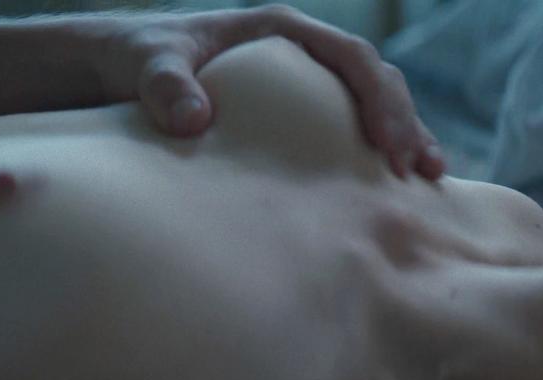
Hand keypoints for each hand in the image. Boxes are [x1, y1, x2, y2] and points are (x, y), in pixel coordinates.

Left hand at [95, 5, 444, 180]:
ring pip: (371, 105)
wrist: (114, 71)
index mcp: (281, 32)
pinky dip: (376, 154)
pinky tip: (395, 186)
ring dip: (403, 138)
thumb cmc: (134, 59)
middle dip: (403, 122)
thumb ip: (164, 84)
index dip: (380, 96)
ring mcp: (303, 87)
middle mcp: (301, 56)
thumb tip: (193, 119)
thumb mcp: (145, 64)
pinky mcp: (295, 117)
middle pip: (375, 80)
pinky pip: (348, 130)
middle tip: (413, 170)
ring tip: (429, 178)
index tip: (389, 143)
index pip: (351, 55)